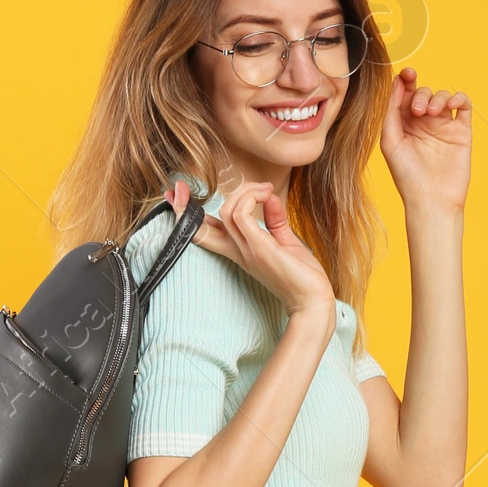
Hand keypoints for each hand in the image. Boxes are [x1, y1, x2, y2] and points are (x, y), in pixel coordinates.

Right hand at [166, 177, 334, 327]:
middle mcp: (237, 251)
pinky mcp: (258, 248)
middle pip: (199, 227)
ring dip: (244, 192)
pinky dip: (252, 198)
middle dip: (185, 205)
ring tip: (265, 190)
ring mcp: (246, 250)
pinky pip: (242, 214)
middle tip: (185, 185)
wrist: (312, 301)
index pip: (206, 232)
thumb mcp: (285, 241)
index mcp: (239, 250)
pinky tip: (267, 196)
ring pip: (226, 212)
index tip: (175, 194)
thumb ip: (274, 218)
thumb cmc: (302, 276)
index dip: (188, 213)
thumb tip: (269, 197)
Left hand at [379, 68, 472, 214]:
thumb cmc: (407, 176)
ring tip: (432, 114)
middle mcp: (423, 123)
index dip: (406, 80)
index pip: (405, 94)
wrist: (432, 200)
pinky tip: (451, 105)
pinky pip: (463, 105)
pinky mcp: (461, 131)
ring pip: (442, 96)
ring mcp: (443, 126)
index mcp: (403, 124)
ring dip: (437, 97)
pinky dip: (458, 98)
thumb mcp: (390, 142)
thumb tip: (397, 83)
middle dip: (421, 95)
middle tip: (419, 112)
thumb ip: (391, 112)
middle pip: (423, 93)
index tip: (408, 74)